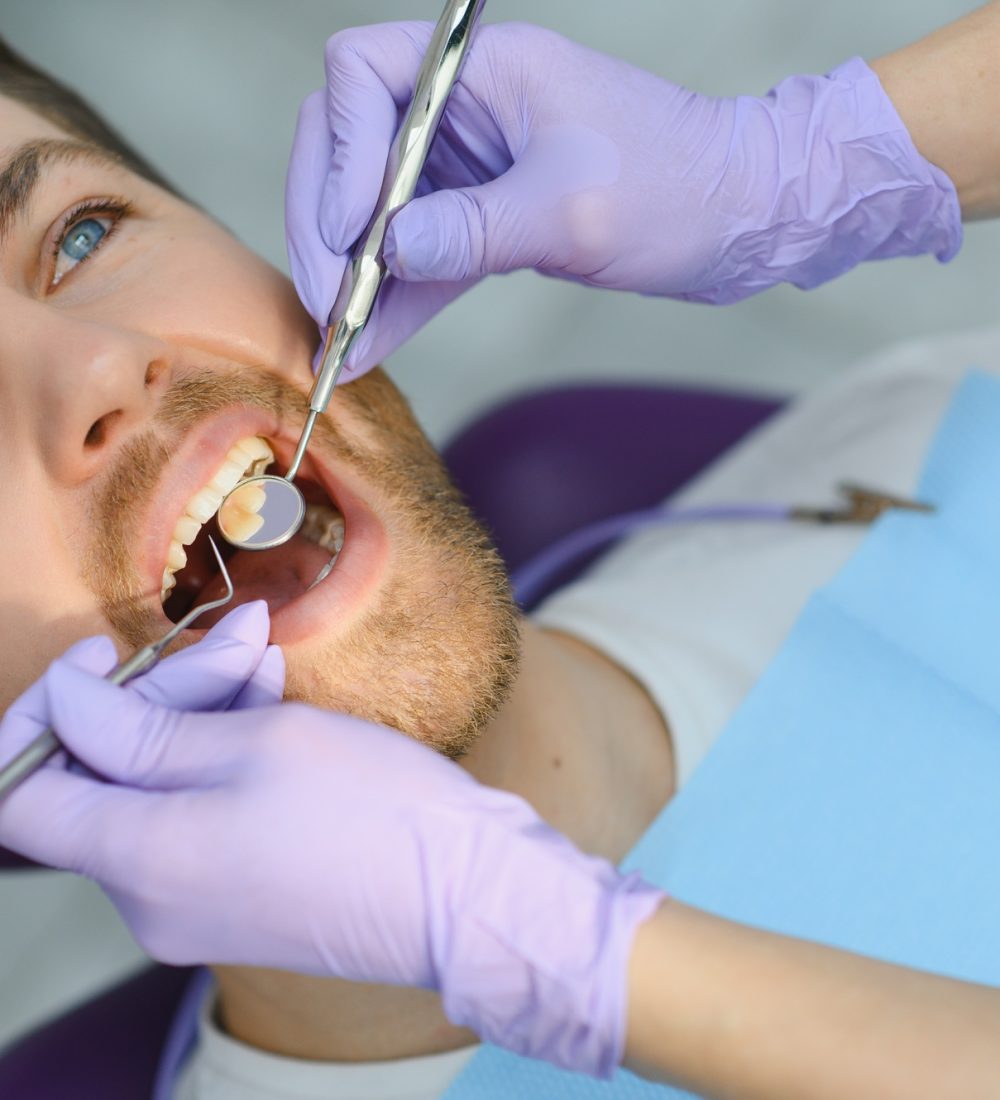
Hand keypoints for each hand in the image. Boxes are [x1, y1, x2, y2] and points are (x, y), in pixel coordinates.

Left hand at [0, 669, 661, 1077]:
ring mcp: (196, 907)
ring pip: (160, 789)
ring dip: (203, 714)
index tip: (103, 658)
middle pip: (104, 777)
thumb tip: (65, 699)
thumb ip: (140, 726)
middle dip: (160, 694)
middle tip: (238, 638)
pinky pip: (200, 818)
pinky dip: (225, 757)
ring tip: (269, 661)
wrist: (467, 894)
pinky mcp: (239, 901)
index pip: (20, 788)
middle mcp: (150, 900)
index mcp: (139, 861)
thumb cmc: (372, 812)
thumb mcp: (254, 742)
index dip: (48, 712)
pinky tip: (275, 704)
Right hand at [286, 22, 960, 376]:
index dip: (340, 153)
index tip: (354, 231)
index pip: (362, 75)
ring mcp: (470, 163)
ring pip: (379, 210)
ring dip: (355, 274)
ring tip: (336, 341)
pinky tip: (371, 344)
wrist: (738, 218)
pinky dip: (398, 296)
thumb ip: (472, 229)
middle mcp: (464, 108)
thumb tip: (384, 251)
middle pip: (351, 146)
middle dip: (329, 224)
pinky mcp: (486, 215)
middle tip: (327, 299)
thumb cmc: (676, 187)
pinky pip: (423, 254)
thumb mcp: (571, 209)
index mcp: (483, 69)